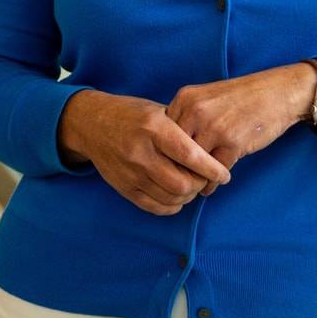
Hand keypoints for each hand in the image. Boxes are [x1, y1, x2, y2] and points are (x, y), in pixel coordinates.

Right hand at [57, 91, 232, 215]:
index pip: (190, 155)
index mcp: (153, 128)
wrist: (91, 124)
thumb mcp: (157, 110)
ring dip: (189, 196)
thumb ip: (182, 128)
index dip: (211, 168)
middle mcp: (141, 152)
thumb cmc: (131, 114)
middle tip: (208, 180)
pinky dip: (173, 206)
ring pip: (171, 198)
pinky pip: (155, 207)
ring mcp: (131, 173)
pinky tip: (178, 196)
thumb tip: (212, 147)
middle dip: (201, 185)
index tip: (224, 173)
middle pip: (182, 183)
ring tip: (193, 186)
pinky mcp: (124, 188)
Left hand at [167, 63, 316, 194]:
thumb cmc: (242, 97)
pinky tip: (210, 186)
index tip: (167, 166)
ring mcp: (214, 128)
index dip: (164, 154)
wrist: (278, 92)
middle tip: (179, 182)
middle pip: (173, 152)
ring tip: (194, 187)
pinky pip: (214, 173)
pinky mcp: (232, 144)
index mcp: (185, 99)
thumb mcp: (206, 97)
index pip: (161, 135)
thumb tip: (166, 150)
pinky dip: (211, 184)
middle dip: (176, 170)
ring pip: (193, 165)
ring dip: (194, 180)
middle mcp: (195, 112)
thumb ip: (186, 117)